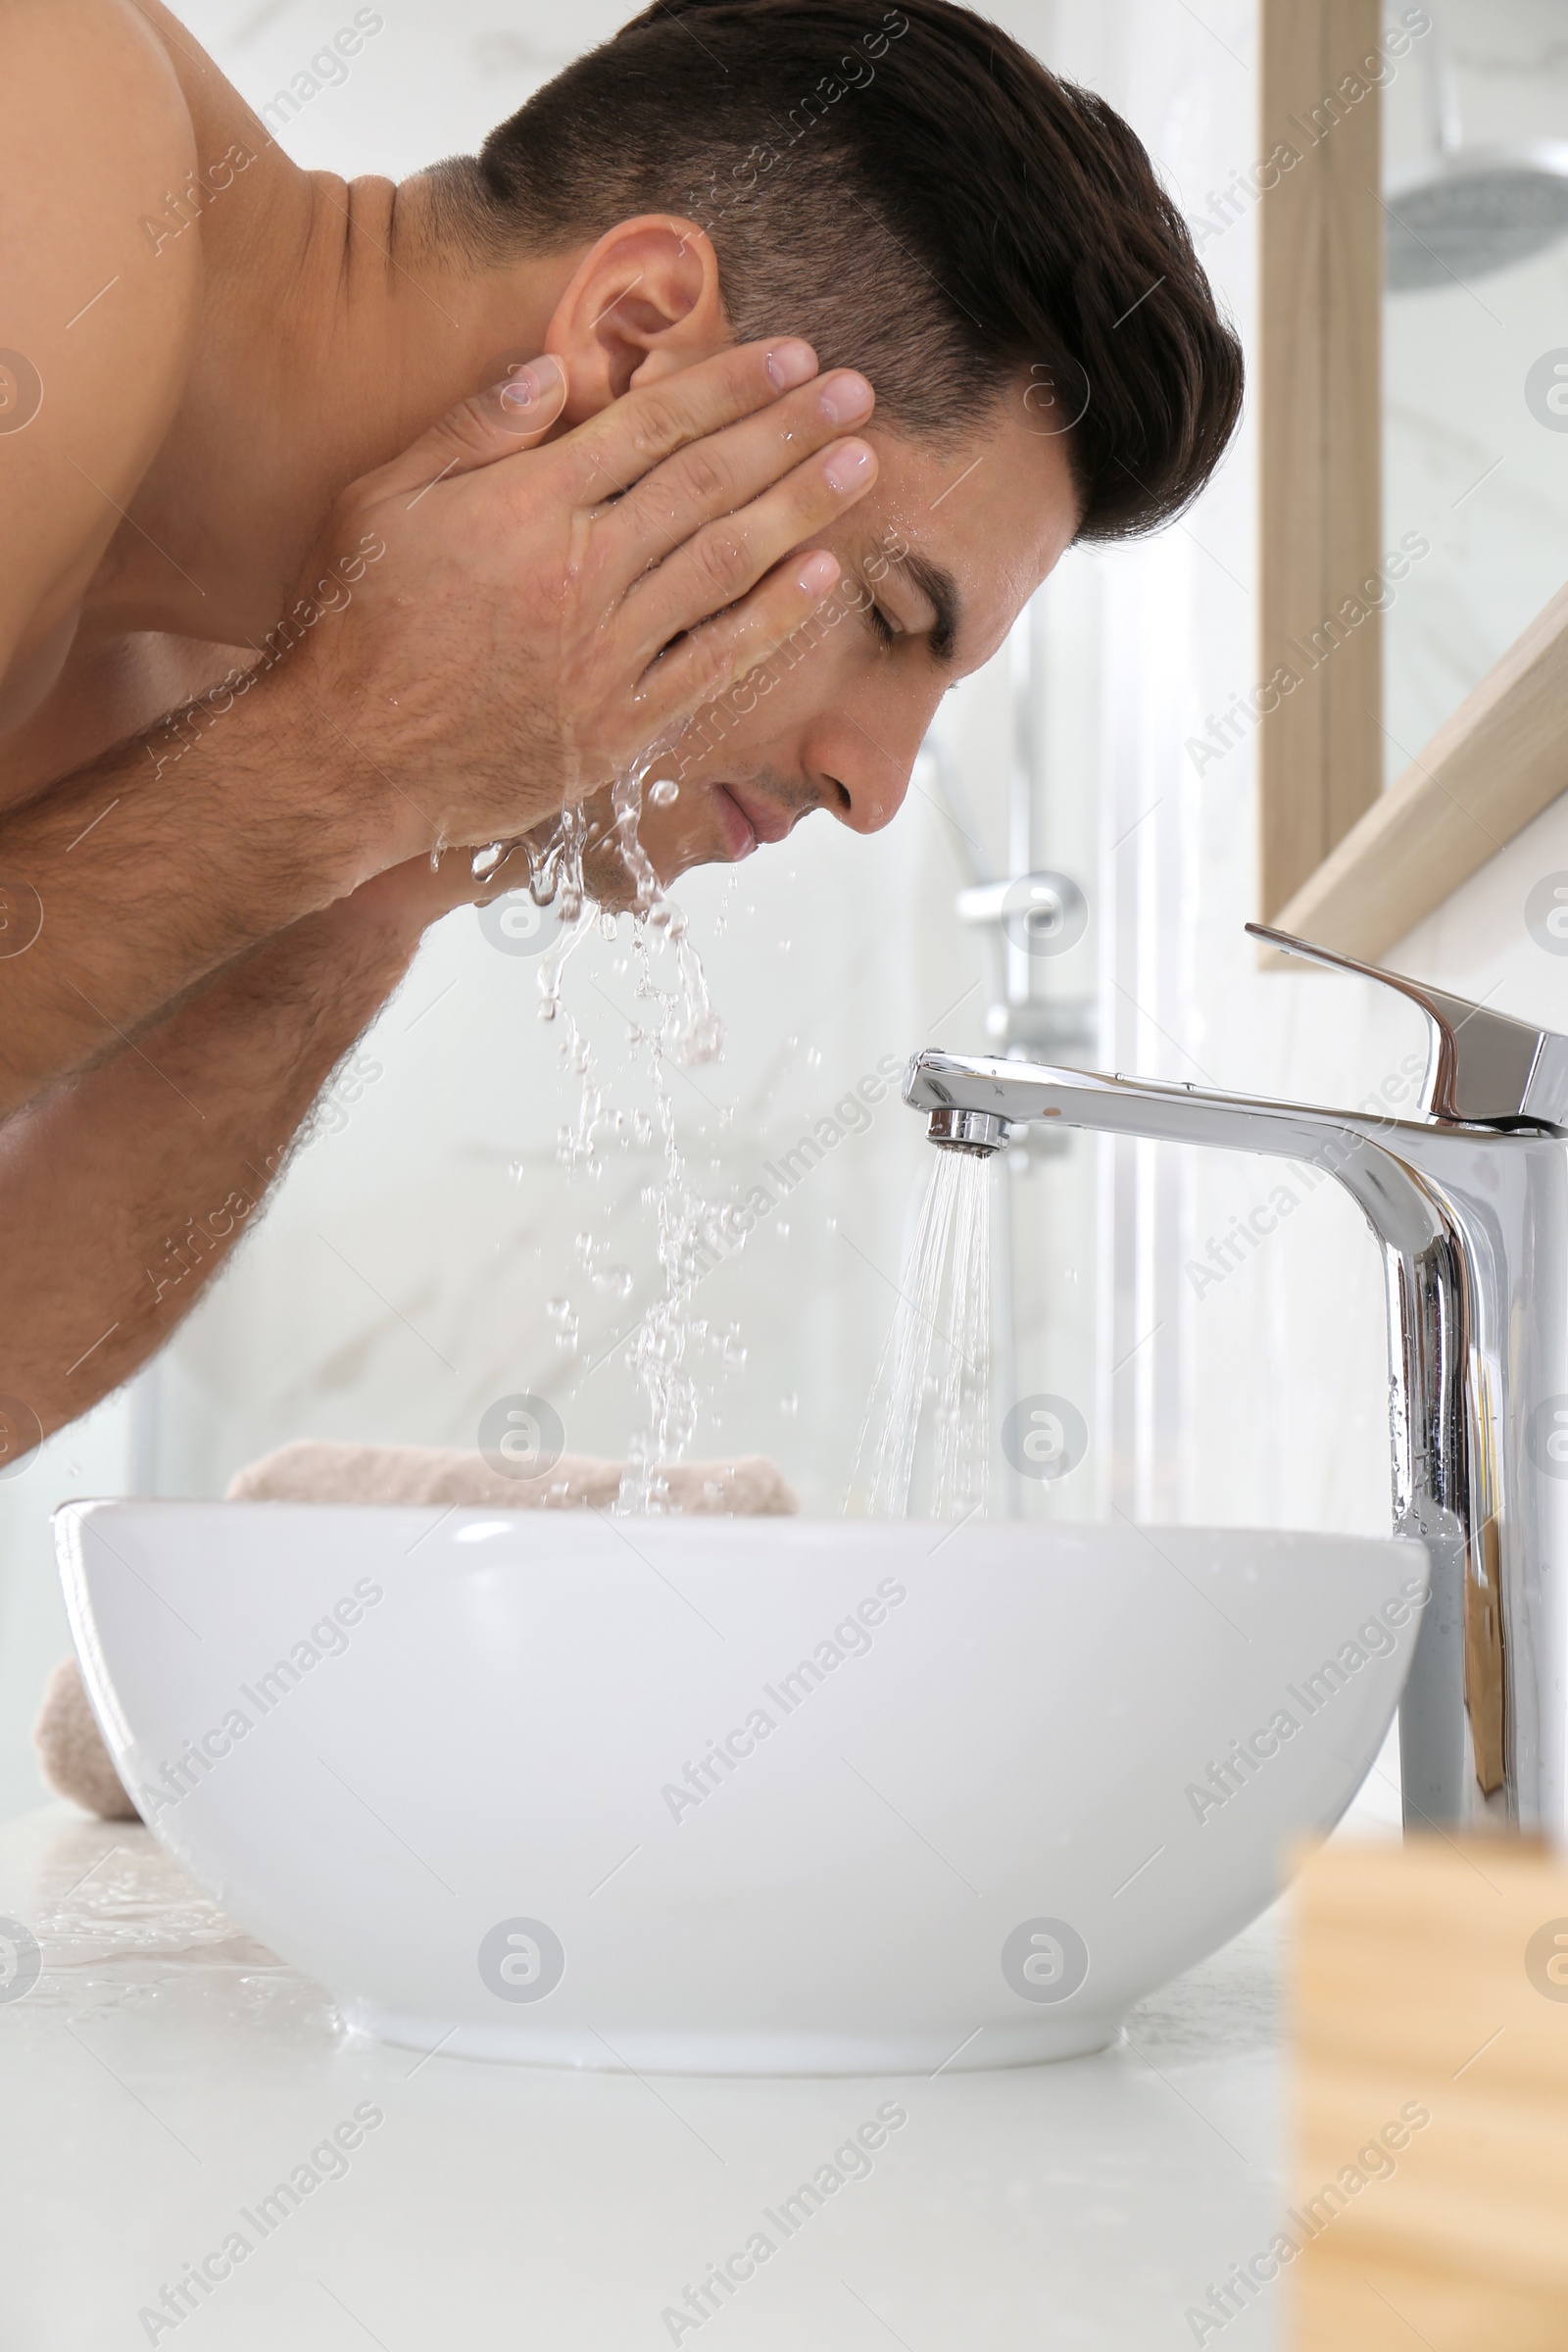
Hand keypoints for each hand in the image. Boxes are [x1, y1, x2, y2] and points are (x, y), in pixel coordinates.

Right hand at [284, 339, 877, 863]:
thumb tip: (557, 369)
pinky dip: (773, 617)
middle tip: (858, 391)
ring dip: (803, 507)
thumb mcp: (380, 499)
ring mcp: (607, 654)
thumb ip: (472, 429)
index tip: (792, 355)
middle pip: (709, 484)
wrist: (342, 763)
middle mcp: (581, 572)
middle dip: (791, 430)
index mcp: (526, 504)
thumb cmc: (350, 625)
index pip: (654, 425)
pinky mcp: (619, 725)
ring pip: (727, 564)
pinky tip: (822, 575)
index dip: (732, 385)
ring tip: (863, 462)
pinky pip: (714, 663)